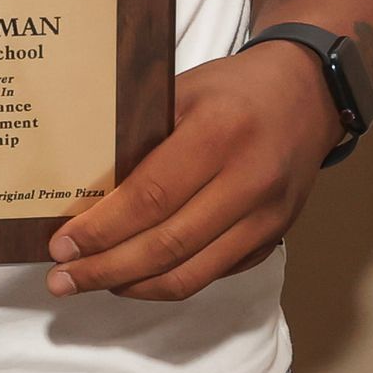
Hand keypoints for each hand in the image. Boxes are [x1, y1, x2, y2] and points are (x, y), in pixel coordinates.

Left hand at [45, 40, 346, 302]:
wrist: (310, 95)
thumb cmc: (235, 87)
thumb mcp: (184, 89)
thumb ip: (142, 134)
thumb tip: (86, 186)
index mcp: (219, 135)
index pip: (152, 197)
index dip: (103, 229)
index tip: (63, 244)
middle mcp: (247, 183)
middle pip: (168, 245)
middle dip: (106, 269)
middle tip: (62, 279)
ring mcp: (266, 218)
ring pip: (192, 273)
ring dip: (135, 286)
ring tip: (91, 284)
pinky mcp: (273, 238)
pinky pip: (214, 273)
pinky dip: (170, 282)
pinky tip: (136, 277)